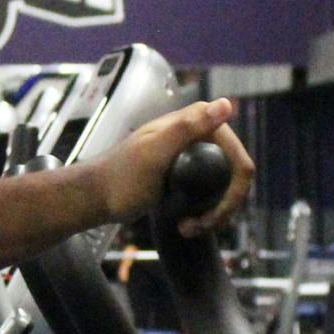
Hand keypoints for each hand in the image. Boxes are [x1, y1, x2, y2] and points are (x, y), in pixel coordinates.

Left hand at [89, 98, 254, 235]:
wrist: (96, 197)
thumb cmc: (120, 177)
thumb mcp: (154, 153)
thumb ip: (187, 128)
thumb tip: (226, 104)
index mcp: (198, 120)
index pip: (237, 158)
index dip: (232, 191)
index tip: (211, 216)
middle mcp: (201, 132)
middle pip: (235, 175)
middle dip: (223, 207)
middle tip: (195, 228)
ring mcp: (197, 153)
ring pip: (226, 187)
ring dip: (214, 214)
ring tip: (188, 228)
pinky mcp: (189, 172)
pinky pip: (213, 193)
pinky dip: (206, 213)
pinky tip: (187, 225)